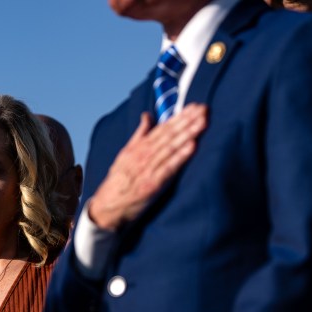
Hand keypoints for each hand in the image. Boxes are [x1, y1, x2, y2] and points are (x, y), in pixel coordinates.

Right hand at [88, 103, 206, 230]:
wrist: (108, 205)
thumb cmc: (117, 181)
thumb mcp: (124, 153)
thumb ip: (138, 135)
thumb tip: (147, 116)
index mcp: (138, 147)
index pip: (162, 128)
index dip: (179, 117)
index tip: (194, 106)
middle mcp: (144, 155)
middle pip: (169, 135)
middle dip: (187, 121)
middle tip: (204, 109)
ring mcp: (148, 169)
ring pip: (171, 147)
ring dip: (188, 134)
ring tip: (202, 123)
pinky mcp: (153, 184)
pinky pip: (169, 168)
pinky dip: (180, 156)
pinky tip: (192, 147)